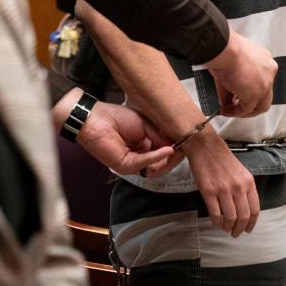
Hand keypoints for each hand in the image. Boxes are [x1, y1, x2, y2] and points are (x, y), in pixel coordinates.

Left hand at [62, 91, 182, 176]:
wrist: (97, 118)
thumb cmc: (118, 117)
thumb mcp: (146, 123)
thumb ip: (160, 135)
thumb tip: (176, 144)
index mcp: (145, 145)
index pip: (164, 152)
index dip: (176, 148)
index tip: (188, 141)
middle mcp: (140, 156)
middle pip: (163, 163)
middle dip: (175, 156)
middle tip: (186, 147)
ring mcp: (133, 163)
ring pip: (157, 167)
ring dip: (169, 159)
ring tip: (179, 148)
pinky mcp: (126, 166)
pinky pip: (146, 163)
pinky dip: (158, 156)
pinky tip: (169, 149)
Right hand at [183, 129, 258, 236]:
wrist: (205, 146)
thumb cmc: (223, 158)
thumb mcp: (241, 172)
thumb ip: (245, 188)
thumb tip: (245, 209)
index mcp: (248, 182)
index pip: (254, 210)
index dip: (251, 223)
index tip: (247, 230)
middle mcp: (238, 187)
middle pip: (243, 217)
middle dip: (239, 229)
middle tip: (235, 233)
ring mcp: (223, 190)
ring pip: (230, 218)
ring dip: (228, 227)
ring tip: (225, 228)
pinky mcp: (208, 192)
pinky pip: (215, 214)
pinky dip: (216, 222)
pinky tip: (215, 222)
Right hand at [205, 30, 276, 117]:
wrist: (225, 49)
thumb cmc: (225, 49)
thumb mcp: (232, 64)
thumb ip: (232, 83)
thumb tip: (225, 99)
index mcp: (265, 61)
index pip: (262, 81)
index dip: (249, 90)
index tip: (238, 95)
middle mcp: (269, 72)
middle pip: (265, 95)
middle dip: (250, 104)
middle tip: (235, 106)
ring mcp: (265, 85)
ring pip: (260, 106)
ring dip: (244, 111)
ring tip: (229, 110)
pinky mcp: (255, 95)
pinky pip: (246, 110)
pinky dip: (235, 112)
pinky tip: (225, 110)